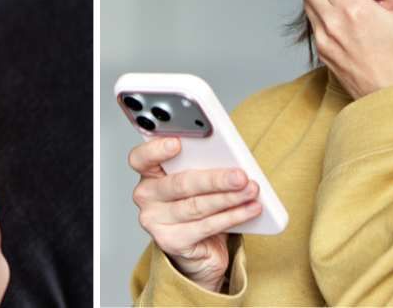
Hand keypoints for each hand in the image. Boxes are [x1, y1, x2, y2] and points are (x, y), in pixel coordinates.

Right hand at [128, 137, 260, 292]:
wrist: (198, 248)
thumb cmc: (197, 203)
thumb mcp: (196, 180)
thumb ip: (201, 166)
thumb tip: (231, 161)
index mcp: (149, 173)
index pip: (141, 158)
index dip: (156, 150)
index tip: (177, 143)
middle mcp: (146, 197)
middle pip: (180, 184)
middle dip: (215, 180)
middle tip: (240, 176)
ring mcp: (155, 221)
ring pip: (196, 206)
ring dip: (229, 198)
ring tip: (251, 191)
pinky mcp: (171, 242)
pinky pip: (206, 226)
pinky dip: (232, 217)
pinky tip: (250, 209)